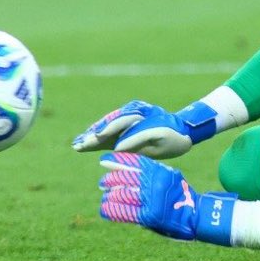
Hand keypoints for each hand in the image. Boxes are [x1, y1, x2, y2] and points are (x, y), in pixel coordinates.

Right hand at [72, 99, 216, 156]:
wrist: (182, 132)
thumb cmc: (173, 138)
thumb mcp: (160, 140)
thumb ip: (139, 141)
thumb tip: (117, 147)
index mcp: (141, 114)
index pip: (121, 122)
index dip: (107, 130)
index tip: (95, 138)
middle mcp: (132, 113)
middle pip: (109, 123)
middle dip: (94, 133)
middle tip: (80, 143)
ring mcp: (127, 119)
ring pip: (106, 127)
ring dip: (91, 136)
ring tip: (77, 144)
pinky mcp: (124, 128)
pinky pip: (108, 133)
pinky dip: (96, 138)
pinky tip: (83, 144)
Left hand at [98, 153, 235, 243]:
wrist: (196, 216)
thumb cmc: (181, 196)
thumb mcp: (170, 177)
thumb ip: (152, 172)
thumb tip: (126, 168)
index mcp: (160, 172)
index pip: (134, 163)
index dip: (117, 161)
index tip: (104, 160)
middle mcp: (155, 184)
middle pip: (125, 178)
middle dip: (110, 179)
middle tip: (103, 182)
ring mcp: (151, 200)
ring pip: (122, 194)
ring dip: (110, 195)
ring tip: (105, 195)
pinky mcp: (148, 216)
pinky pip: (124, 212)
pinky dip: (111, 210)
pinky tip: (104, 209)